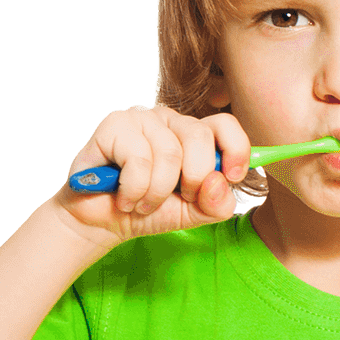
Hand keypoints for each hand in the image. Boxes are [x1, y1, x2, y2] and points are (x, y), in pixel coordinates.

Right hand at [48, 104, 252, 250]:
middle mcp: (170, 121)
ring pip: (170, 154)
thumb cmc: (150, 209)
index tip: (232, 177)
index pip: (226, 125)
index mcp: (195, 135)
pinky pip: (139, 160)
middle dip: (194, 180)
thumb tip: (218, 180)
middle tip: (178, 198)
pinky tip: (125, 197)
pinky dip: (135, 190)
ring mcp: (142, 118)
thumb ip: (219, 202)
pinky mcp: (114, 124)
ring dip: (158, 193)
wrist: (104, 220)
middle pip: (200, 137)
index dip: (236, 150)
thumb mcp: (195, 213)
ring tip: (144, 203)